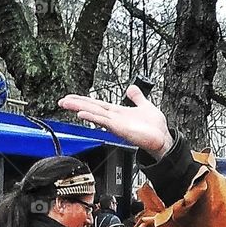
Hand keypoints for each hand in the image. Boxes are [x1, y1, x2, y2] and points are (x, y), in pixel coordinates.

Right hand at [58, 86, 172, 157]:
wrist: (163, 139)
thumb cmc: (155, 127)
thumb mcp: (145, 105)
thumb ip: (137, 97)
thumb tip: (132, 88)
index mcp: (118, 112)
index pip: (97, 104)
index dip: (84, 99)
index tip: (71, 97)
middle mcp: (115, 118)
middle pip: (92, 108)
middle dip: (76, 104)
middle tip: (62, 101)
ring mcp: (116, 124)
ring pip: (94, 113)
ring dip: (80, 108)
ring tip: (67, 104)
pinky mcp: (120, 129)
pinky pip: (104, 122)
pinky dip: (93, 117)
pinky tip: (82, 114)